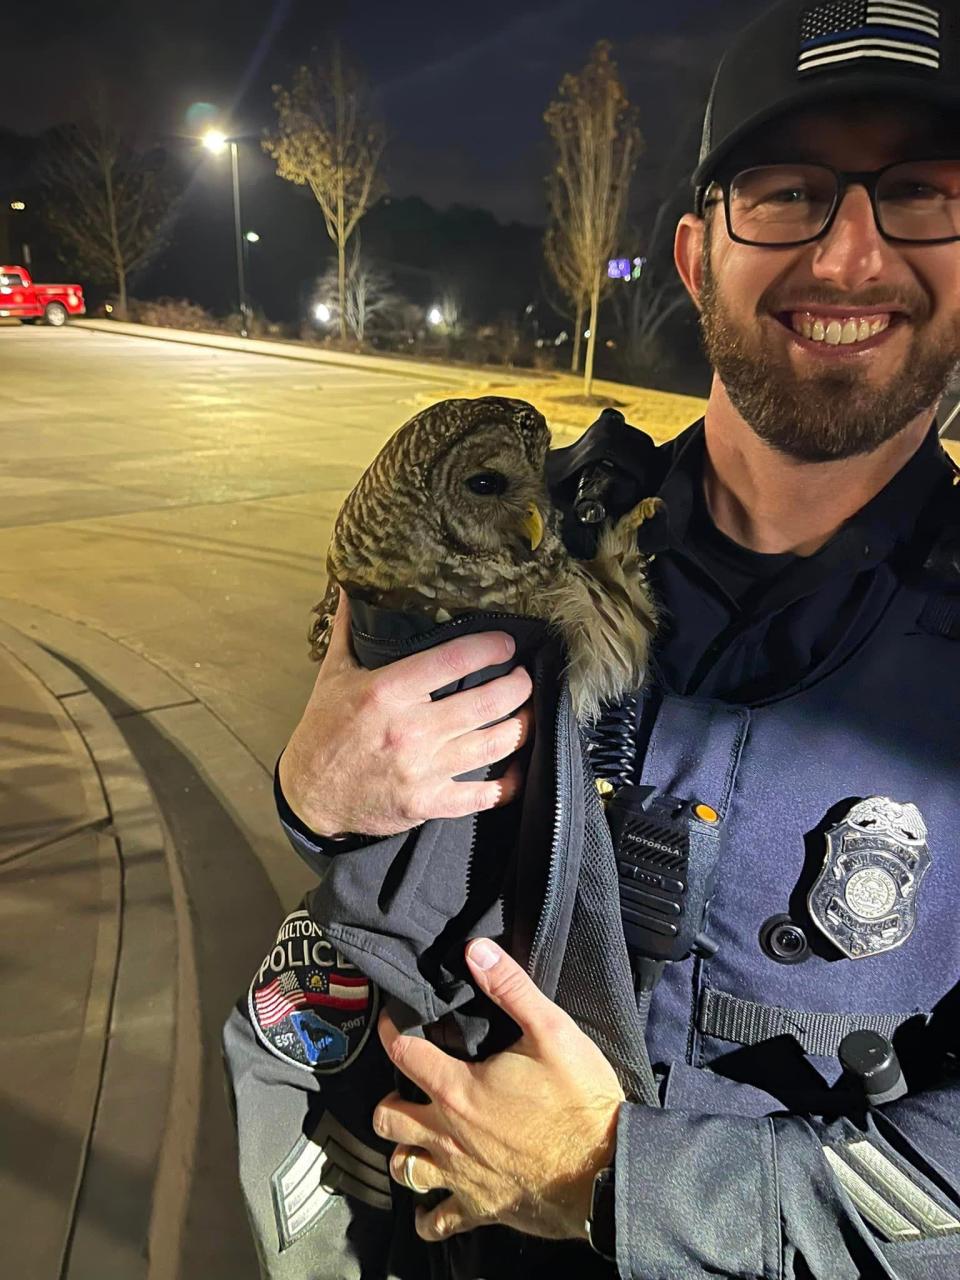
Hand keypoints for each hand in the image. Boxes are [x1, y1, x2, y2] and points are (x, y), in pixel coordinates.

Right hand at [279, 592, 532, 836]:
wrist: (309, 795)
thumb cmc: (324, 730)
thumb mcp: (333, 674)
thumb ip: (350, 628)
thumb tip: (354, 584)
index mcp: (386, 692)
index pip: (453, 660)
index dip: (490, 647)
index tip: (506, 643)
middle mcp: (409, 730)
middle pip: (487, 701)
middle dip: (517, 685)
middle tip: (522, 676)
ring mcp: (422, 770)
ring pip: (495, 744)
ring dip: (522, 725)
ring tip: (526, 711)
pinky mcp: (429, 803)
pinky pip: (485, 794)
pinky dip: (509, 781)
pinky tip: (517, 766)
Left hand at [373, 938, 624, 1242]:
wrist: (605, 1172)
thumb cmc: (580, 1102)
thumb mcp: (552, 1031)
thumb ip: (511, 988)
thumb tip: (476, 951)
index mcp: (459, 1089)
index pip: (404, 1053)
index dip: (392, 1032)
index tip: (392, 1022)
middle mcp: (448, 1135)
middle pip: (388, 1117)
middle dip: (388, 1098)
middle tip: (403, 1086)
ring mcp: (460, 1176)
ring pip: (403, 1167)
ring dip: (402, 1151)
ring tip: (413, 1137)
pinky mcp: (480, 1209)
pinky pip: (438, 1222)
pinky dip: (428, 1215)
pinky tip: (429, 1208)